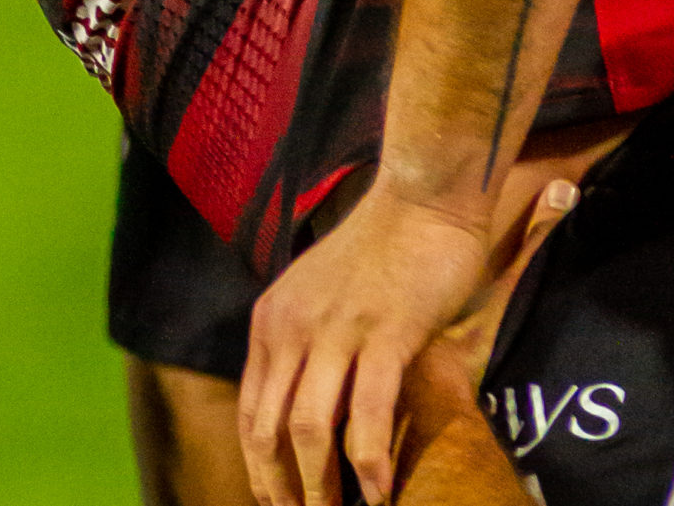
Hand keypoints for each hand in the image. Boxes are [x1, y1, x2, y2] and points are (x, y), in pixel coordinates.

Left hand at [239, 188, 492, 505]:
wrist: (422, 198)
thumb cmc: (382, 250)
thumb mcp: (323, 297)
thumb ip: (310, 345)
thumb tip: (313, 408)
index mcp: (271, 322)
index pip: (251, 412)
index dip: (259, 468)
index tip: (275, 502)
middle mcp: (291, 328)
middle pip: (268, 429)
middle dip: (281, 487)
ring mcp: (335, 331)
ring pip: (308, 428)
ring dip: (321, 486)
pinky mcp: (384, 333)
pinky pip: (368, 411)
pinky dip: (369, 460)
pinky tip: (379, 493)